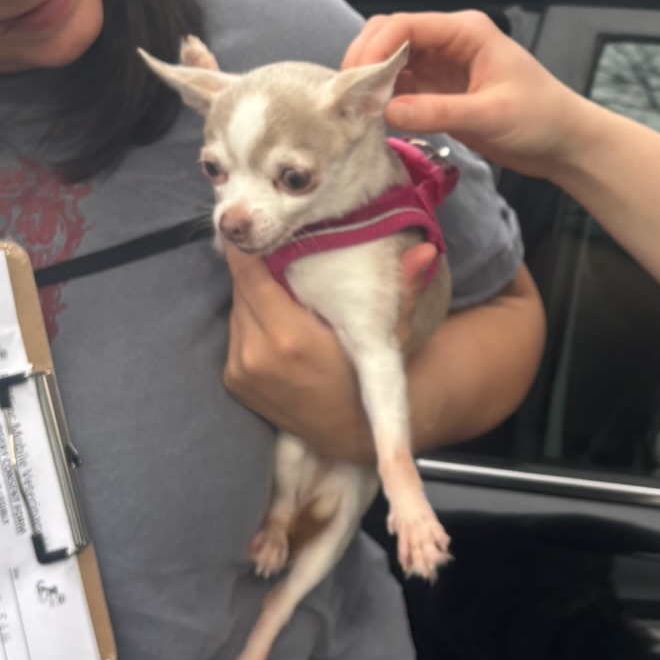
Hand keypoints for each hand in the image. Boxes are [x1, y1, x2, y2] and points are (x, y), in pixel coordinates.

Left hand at [222, 241, 438, 460]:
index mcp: (289, 339)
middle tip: (283, 256)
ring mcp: (240, 370)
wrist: (347, 435)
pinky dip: (251, 322)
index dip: (250, 246)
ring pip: (236, 308)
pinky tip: (276, 325)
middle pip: (241, 287)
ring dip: (254, 295)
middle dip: (259, 269)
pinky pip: (236, 332)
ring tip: (286, 294)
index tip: (260, 224)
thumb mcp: (386, 336)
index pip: (248, 274)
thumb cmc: (367, 378)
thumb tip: (426, 251)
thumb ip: (402, 291)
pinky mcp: (233, 381)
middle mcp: (256, 355)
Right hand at [343, 9, 596, 179]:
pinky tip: (374, 118)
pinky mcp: (438, 91)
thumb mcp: (492, 114)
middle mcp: (449, 42)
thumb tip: (386, 110)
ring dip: (372, 81)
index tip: (355, 78)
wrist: (564, 143)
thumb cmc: (541, 118)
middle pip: (390, 36)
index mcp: (465, 31)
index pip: (406, 24)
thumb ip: (439, 111)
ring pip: (390, 62)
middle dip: (366, 60)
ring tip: (356, 109)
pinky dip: (384, 99)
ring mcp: (441, 66)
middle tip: (349, 95)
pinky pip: (400, 87)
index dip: (374, 46)